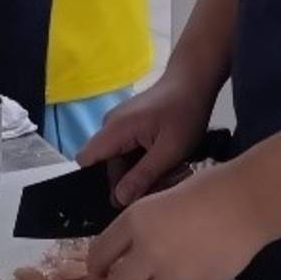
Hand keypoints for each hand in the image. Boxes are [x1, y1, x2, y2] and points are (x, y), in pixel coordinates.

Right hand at [78, 65, 212, 205]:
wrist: (195, 79)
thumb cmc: (185, 111)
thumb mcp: (170, 150)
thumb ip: (143, 175)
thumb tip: (118, 199)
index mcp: (115, 129)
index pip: (85, 161)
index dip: (96, 183)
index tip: (122, 198)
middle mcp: (111, 126)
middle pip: (108, 166)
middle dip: (130, 183)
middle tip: (160, 188)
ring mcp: (120, 125)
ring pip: (121, 161)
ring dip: (141, 173)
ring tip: (170, 175)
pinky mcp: (131, 126)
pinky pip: (129, 152)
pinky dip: (145, 162)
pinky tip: (167, 165)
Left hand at [84, 166, 266, 279]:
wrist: (245, 202)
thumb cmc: (205, 191)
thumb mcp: (157, 202)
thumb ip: (135, 229)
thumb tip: (118, 256)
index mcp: (134, 221)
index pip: (97, 257)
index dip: (94, 269)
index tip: (97, 273)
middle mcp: (146, 251)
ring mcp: (171, 274)